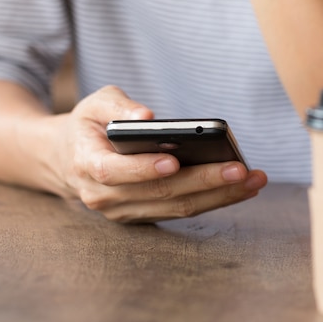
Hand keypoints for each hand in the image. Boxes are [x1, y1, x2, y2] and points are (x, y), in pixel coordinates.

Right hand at [53, 85, 267, 222]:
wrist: (69, 160)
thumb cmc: (87, 127)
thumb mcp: (93, 105)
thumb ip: (117, 106)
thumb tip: (148, 118)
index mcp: (87, 165)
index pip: (115, 172)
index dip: (144, 169)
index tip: (175, 161)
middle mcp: (105, 196)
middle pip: (160, 193)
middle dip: (203, 182)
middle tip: (240, 170)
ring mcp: (125, 212)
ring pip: (176, 208)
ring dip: (219, 196)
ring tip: (253, 181)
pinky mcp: (144, 216)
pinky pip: (182, 211)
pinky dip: (214, 201)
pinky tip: (241, 189)